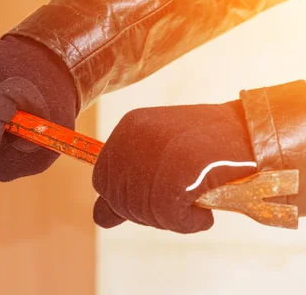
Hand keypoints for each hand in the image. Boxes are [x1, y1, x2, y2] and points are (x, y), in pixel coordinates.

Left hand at [92, 100, 256, 232]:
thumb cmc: (205, 147)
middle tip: (181, 202)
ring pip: (144, 211)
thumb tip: (100, 218)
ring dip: (173, 218)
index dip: (125, 201)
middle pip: (121, 200)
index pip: (102, 182)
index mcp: (127, 129)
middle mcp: (134, 137)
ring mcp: (155, 153)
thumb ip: (128, 184)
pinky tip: (205, 212)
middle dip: (148, 212)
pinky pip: (171, 217)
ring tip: (197, 202)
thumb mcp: (159, 155)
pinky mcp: (179, 173)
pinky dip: (190, 222)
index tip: (156, 197)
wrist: (250, 133)